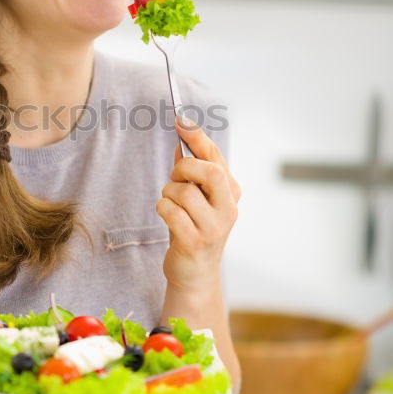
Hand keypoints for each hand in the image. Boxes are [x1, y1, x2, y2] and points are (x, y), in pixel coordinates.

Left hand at [156, 117, 240, 292]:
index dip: (197, 136)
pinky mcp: (195, 241)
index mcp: (231, 192)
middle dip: (184, 168)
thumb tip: (182, 138)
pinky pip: (170, 211)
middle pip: (208, 171)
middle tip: (176, 180)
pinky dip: (163, 209)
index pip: (216, 157)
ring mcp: (214, 226)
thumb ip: (191, 170)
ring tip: (172, 205)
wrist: (195, 273)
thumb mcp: (195, 197)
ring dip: (168, 194)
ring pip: (183, 191)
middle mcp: (228, 208)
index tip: (181, 119)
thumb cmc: (193, 228)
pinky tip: (168, 218)